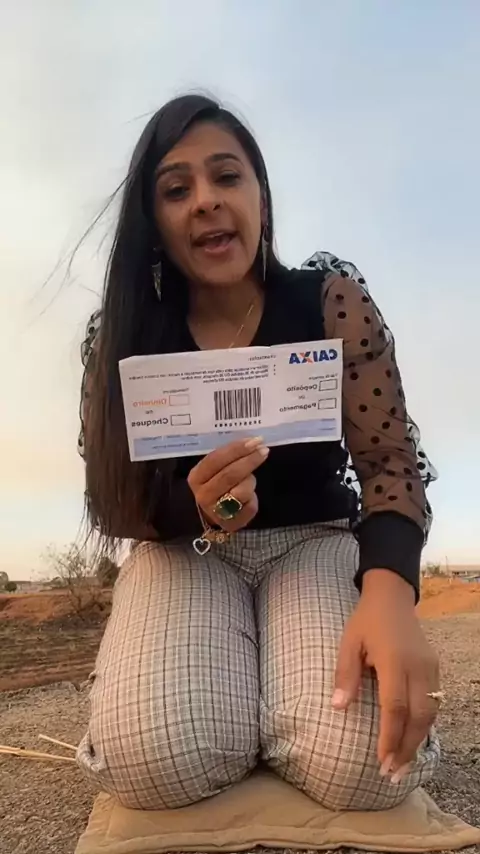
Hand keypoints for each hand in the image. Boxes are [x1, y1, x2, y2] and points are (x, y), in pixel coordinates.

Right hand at [187, 437, 268, 532]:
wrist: (213, 515)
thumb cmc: (216, 485)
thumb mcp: (214, 470)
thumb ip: (226, 457)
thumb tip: (250, 442)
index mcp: (196, 477)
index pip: (216, 459)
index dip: (236, 449)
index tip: (254, 441)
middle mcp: (203, 495)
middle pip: (230, 474)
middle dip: (249, 460)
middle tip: (264, 450)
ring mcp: (216, 511)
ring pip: (242, 490)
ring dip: (250, 481)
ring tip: (249, 479)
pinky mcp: (232, 522)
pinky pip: (250, 505)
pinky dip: (253, 497)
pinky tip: (248, 496)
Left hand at [333, 569, 439, 781]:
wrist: (392, 597)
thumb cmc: (366, 621)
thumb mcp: (348, 642)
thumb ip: (345, 674)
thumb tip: (338, 707)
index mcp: (394, 661)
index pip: (395, 707)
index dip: (390, 737)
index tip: (382, 761)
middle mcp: (417, 667)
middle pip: (418, 716)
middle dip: (406, 748)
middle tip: (393, 774)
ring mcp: (430, 668)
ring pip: (430, 713)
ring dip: (418, 740)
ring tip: (402, 764)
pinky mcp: (435, 668)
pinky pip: (434, 703)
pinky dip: (424, 725)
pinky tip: (413, 739)